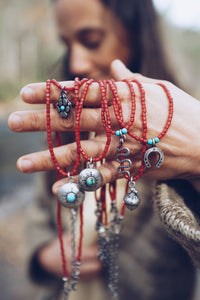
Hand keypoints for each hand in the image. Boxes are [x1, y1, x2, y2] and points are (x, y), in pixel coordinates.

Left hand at [8, 60, 199, 192]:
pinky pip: (102, 177)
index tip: (27, 93)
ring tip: (22, 162)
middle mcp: (119, 120)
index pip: (81, 91)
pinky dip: (80, 183)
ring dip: (49, 157)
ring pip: (80, 152)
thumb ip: (131, 80)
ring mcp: (124, 146)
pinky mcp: (131, 168)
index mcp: (124, 96)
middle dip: (40, 121)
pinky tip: (58, 189)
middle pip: (73, 120)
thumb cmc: (182, 112)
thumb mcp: (158, 89)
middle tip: (12, 122)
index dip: (52, 92)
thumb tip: (114, 67)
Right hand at [38, 233, 101, 279]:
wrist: (45, 261)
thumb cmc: (56, 247)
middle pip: (96, 267)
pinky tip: (94, 264)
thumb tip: (91, 231)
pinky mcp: (75, 279)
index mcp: (71, 255)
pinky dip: (93, 272)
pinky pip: (89, 278)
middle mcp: (73, 267)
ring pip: (94, 274)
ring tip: (99, 256)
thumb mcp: (65, 238)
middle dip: (101, 259)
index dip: (99, 249)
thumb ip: (77, 236)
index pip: (92, 254)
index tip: (102, 243)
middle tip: (103, 250)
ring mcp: (74, 275)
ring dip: (98, 265)